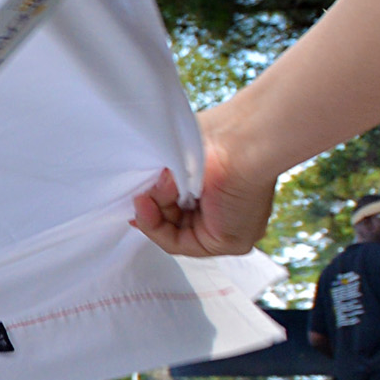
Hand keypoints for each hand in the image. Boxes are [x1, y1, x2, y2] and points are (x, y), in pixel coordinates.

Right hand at [132, 110, 282, 258]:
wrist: (242, 141)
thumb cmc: (218, 135)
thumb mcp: (180, 155)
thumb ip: (163, 176)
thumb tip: (140, 189)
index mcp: (220, 188)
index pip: (182, 205)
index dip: (154, 203)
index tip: (136, 195)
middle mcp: (227, 210)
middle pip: (175, 220)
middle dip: (150, 210)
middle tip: (136, 195)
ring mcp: (229, 227)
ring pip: (173, 233)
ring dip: (150, 215)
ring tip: (142, 196)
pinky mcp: (227, 242)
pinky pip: (179, 243)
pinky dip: (155, 227)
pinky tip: (147, 207)